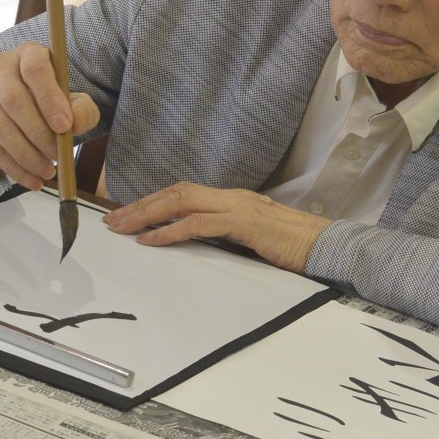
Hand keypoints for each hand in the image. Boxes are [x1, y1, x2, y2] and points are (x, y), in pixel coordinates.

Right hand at [0, 42, 98, 188]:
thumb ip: (82, 110)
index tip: (65, 127)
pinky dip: (13, 167)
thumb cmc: (47, 103)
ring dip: (26, 154)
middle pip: (14, 100)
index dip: (49, 98)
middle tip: (57, 156)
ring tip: (47, 171)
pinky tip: (31, 179)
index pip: (35, 69)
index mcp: (28, 53)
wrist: (10, 112)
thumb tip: (76, 123)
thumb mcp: (72, 103)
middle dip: (38, 133)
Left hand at [103, 182, 329, 272]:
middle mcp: (230, 196)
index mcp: (231, 199)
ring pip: (182, 201)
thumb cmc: (292, 246)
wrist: (325, 245)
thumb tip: (197, 242)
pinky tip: (151, 240)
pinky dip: (170, 231)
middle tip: (113, 220)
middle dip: (141, 204)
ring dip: (148, 214)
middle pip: (176, 191)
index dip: (153, 201)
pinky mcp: (244, 223)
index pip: (184, 192)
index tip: (127, 214)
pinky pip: (199, 224)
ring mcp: (237, 206)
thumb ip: (226, 234)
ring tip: (123, 227)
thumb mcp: (252, 238)